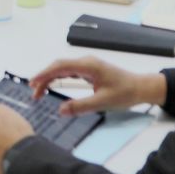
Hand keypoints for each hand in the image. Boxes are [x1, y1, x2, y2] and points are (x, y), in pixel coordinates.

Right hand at [28, 57, 167, 115]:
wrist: (141, 88)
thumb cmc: (124, 93)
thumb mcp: (102, 102)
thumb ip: (81, 106)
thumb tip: (60, 110)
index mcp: (88, 65)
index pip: (60, 66)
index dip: (45, 74)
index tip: (33, 83)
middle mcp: (86, 62)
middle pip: (59, 66)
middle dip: (44, 77)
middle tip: (34, 92)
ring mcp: (88, 65)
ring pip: (64, 69)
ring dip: (51, 78)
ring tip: (40, 91)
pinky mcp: (91, 71)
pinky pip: (71, 72)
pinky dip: (60, 79)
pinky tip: (55, 86)